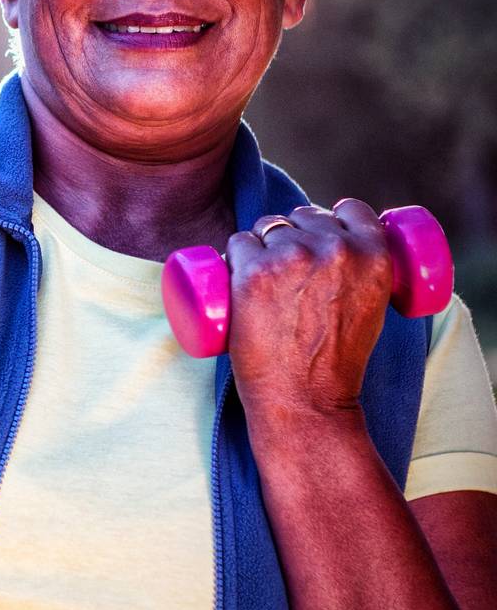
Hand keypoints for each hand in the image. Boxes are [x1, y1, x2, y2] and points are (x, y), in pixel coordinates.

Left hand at [225, 199, 393, 422]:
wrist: (307, 399)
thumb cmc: (336, 362)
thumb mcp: (371, 308)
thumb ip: (363, 275)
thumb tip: (341, 256)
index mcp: (374, 254)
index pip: (350, 209)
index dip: (331, 220)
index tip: (318, 239)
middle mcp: (335, 248)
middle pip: (303, 217)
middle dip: (292, 236)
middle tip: (284, 274)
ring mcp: (291, 257)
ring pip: (266, 227)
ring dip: (259, 245)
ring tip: (261, 282)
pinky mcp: (253, 272)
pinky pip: (236, 243)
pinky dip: (233, 256)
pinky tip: (235, 274)